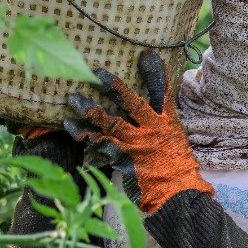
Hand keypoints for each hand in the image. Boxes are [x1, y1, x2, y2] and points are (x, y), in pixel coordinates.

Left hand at [64, 50, 212, 212]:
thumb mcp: (173, 136)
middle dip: (114, 87)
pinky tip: (72, 127)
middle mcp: (152, 130)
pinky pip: (100, 145)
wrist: (175, 192)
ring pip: (109, 122)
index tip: (145, 55)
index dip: (154, 73)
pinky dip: (86, 136)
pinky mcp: (124, 160)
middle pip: (131, 103)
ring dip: (89, 110)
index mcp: (166, 121)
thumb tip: (141, 105)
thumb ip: (158, 120)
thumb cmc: (174, 163)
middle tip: (96, 73)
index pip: (162, 92)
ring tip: (72, 99)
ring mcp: (137, 145)